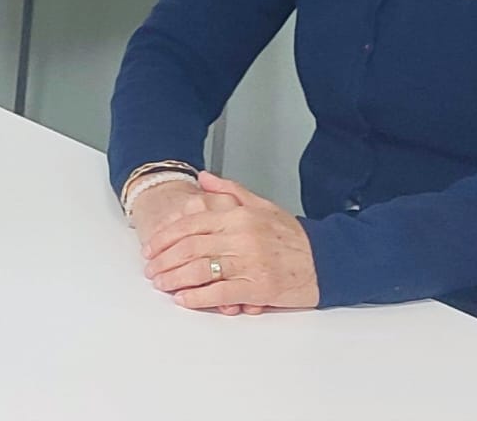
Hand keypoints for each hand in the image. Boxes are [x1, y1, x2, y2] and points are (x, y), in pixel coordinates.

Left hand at [142, 171, 318, 314]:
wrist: (325, 261)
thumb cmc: (292, 236)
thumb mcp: (262, 204)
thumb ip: (230, 191)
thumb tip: (203, 177)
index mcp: (239, 215)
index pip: (191, 223)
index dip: (166, 236)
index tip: (151, 247)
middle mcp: (242, 236)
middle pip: (190, 247)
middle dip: (164, 260)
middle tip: (151, 269)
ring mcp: (249, 263)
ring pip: (200, 270)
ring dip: (175, 279)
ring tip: (162, 284)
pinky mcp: (258, 288)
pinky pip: (219, 293)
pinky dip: (197, 297)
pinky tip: (184, 298)